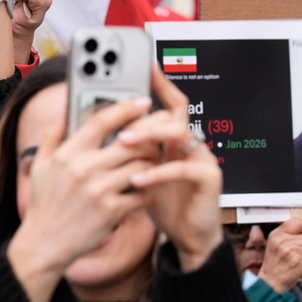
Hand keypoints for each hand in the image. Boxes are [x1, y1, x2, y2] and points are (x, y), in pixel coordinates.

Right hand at [7, 96, 154, 301]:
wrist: (43, 245)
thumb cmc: (44, 204)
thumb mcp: (39, 166)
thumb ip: (52, 135)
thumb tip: (64, 109)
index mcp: (66, 154)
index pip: (100, 120)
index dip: (125, 107)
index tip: (143, 100)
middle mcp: (83, 169)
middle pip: (130, 141)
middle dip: (150, 135)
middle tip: (158, 134)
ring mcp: (99, 190)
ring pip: (142, 166)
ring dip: (152, 163)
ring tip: (152, 162)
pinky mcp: (112, 211)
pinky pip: (143, 193)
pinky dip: (148, 189)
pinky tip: (145, 189)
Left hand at [119, 66, 223, 271]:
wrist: (185, 235)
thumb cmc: (158, 201)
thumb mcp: (135, 171)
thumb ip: (123, 150)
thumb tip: (91, 128)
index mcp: (172, 138)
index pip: (168, 103)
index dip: (160, 83)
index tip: (144, 65)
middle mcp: (190, 142)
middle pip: (171, 114)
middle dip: (144, 115)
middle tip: (118, 123)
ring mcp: (202, 157)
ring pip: (179, 133)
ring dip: (149, 135)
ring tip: (124, 143)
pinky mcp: (209, 178)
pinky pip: (185, 167)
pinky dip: (158, 172)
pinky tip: (136, 179)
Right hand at [257, 219, 301, 291]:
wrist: (270, 282)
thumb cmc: (275, 264)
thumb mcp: (274, 244)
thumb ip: (288, 234)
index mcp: (277, 235)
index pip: (298, 222)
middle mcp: (283, 242)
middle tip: (295, 255)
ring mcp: (291, 253)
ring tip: (296, 262)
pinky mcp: (300, 264)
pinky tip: (298, 269)